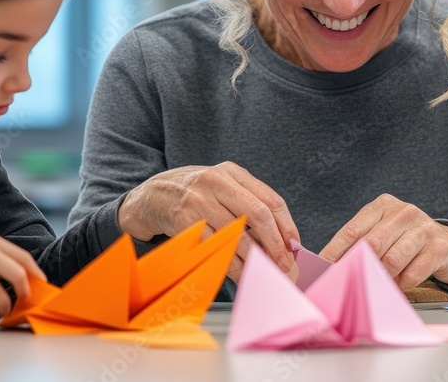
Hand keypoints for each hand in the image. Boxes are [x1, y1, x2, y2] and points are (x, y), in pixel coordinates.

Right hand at [117, 161, 298, 282]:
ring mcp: (199, 201)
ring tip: (264, 273)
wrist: (153, 195)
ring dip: (254, 260)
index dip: (286, 226)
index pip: (270, 199)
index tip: (295, 246)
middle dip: (275, 244)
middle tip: (284, 264)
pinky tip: (240, 274)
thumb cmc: (196, 193)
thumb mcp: (223, 185)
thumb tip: (282, 237)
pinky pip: (215, 248)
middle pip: (258, 215)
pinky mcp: (184, 222)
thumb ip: (250, 202)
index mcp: (232, 172)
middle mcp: (217, 182)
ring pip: (237, 237)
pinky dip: (230, 265)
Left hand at [319, 194, 447, 289]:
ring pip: (392, 260)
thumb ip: (362, 244)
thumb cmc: (407, 242)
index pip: (352, 230)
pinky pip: (412, 274)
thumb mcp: (384, 233)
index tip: (322, 270)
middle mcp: (404, 212)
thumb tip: (332, 267)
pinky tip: (399, 286)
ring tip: (377, 286)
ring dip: (382, 278)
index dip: (334, 252)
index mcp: (383, 205)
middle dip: (358, 267)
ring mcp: (423, 228)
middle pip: (372, 244)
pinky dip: (401, 285)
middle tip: (348, 284)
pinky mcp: (439, 247)